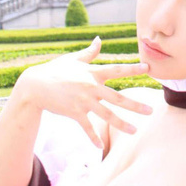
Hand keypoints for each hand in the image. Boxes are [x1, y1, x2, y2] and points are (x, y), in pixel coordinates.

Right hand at [15, 36, 151, 147]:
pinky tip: (101, 146)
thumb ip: (89, 52)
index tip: (147, 68)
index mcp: (92, 72)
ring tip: (135, 130)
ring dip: (121, 123)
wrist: (35, 85)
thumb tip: (99, 39)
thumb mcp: (73, 59)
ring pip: (106, 115)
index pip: (116, 70)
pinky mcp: (74, 112)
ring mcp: (83, 101)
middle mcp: (91, 87)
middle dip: (135, 105)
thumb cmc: (55, 69)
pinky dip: (93, 137)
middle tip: (151, 110)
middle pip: (117, 97)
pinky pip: (86, 127)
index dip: (132, 69)